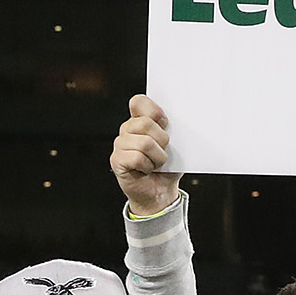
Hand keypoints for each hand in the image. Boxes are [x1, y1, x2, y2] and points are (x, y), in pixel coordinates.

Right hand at [109, 95, 179, 216]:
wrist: (160, 192)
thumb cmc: (167, 168)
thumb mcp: (175, 145)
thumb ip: (172, 130)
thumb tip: (179, 121)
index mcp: (140, 121)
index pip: (139, 102)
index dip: (153, 110)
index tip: (164, 122)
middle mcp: (127, 130)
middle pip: (145, 123)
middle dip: (162, 140)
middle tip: (163, 151)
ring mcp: (120, 144)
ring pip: (144, 142)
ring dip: (157, 157)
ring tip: (156, 163)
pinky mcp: (117, 159)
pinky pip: (137, 157)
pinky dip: (147, 166)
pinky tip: (146, 170)